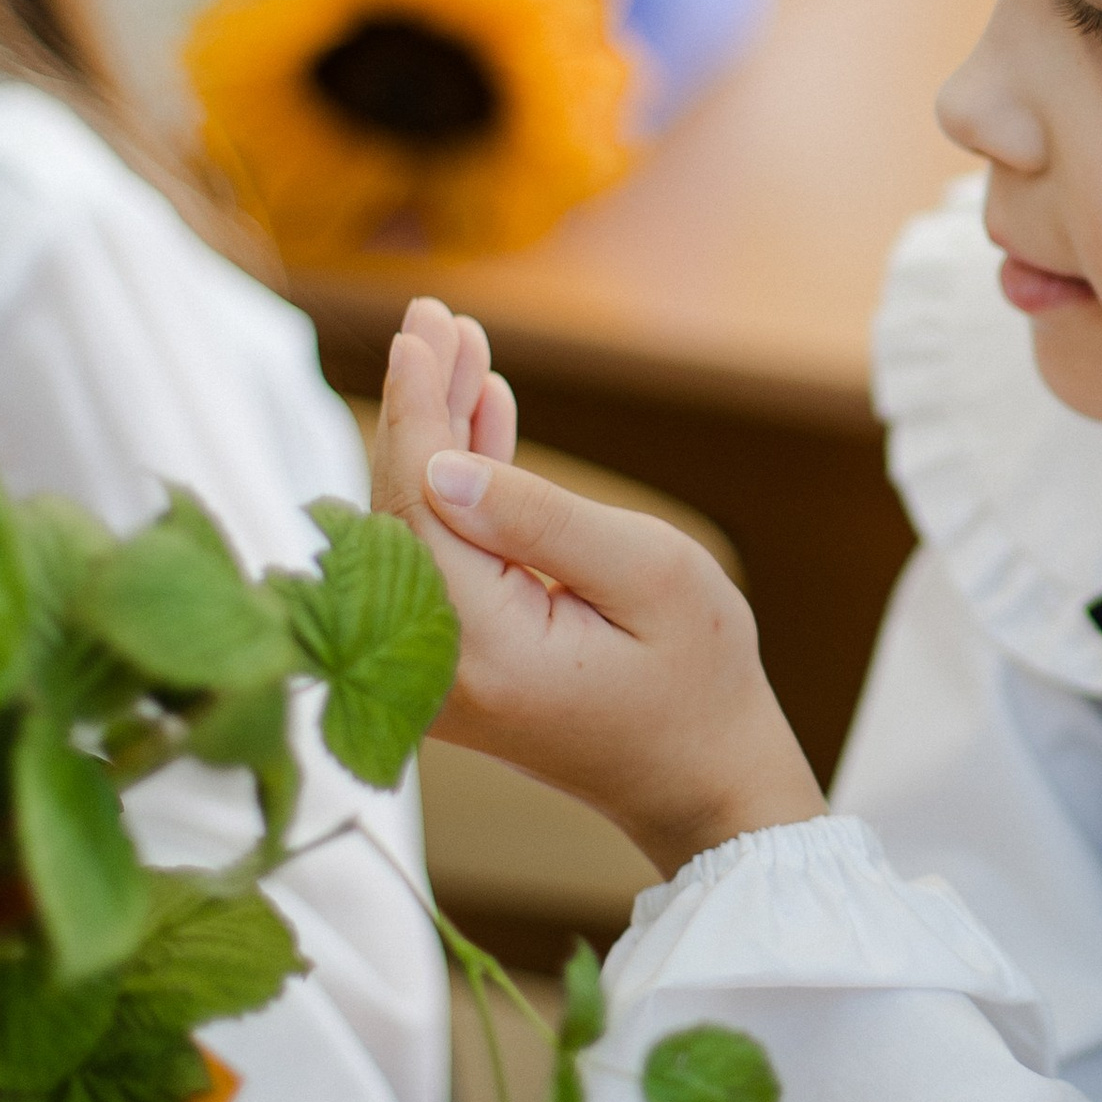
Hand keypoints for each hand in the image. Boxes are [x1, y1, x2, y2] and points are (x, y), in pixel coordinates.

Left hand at [373, 298, 824, 875]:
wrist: (703, 782)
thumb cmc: (699, 680)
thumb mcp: (651, 576)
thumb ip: (542, 519)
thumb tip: (440, 469)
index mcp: (480, 647)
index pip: (417, 503)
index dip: (415, 409)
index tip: (420, 331)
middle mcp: (434, 667)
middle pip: (399, 510)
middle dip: (417, 409)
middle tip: (438, 320)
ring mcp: (434, 672)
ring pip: (411, 529)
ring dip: (435, 439)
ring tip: (462, 353)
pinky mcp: (450, 666)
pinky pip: (435, 560)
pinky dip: (456, 490)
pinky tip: (478, 421)